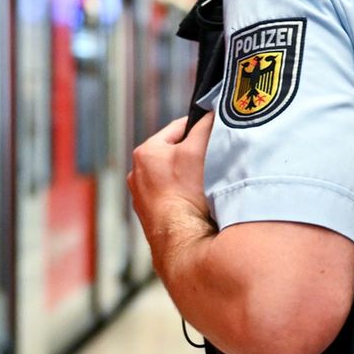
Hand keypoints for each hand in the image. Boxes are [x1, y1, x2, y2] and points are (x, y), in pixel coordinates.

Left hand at [129, 113, 214, 241]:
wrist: (182, 239)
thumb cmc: (186, 193)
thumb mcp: (198, 149)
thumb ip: (205, 126)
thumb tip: (211, 114)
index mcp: (145, 152)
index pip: (178, 128)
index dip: (200, 127)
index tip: (216, 132)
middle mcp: (137, 175)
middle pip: (175, 154)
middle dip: (194, 155)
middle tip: (214, 161)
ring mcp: (142, 199)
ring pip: (173, 177)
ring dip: (190, 178)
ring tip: (206, 185)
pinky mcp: (151, 218)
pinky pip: (172, 199)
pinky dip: (185, 197)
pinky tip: (198, 204)